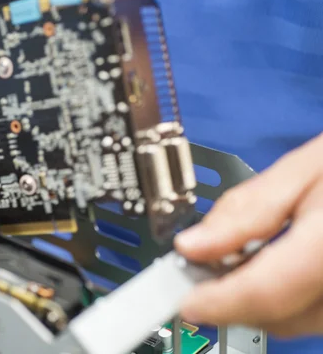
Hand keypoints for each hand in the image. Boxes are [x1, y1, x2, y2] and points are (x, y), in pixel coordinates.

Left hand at [175, 133, 322, 336]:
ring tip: (241, 259)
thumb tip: (192, 246)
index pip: (265, 292)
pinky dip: (285, 298)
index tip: (184, 301)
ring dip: (257, 301)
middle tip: (203, 268)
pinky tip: (276, 267)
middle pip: (278, 317)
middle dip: (232, 299)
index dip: (216, 302)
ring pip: (296, 323)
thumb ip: (247, 210)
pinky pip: (315, 314)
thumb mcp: (303, 170)